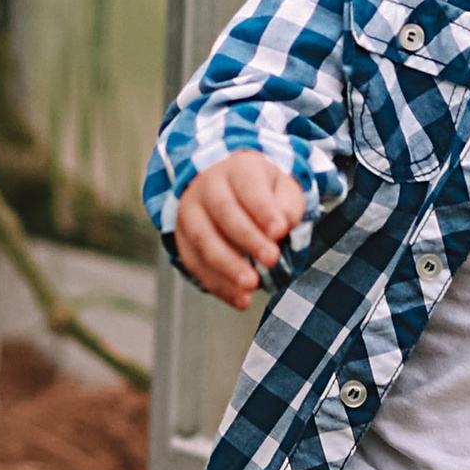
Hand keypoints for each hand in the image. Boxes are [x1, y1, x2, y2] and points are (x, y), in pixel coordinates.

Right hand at [175, 152, 306, 305]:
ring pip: (202, 239)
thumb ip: (287, 206)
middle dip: (247, 239)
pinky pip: (195, 263)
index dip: (263, 209)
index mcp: (237, 169)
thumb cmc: (262, 191)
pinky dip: (217, 284)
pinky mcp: (181, 238)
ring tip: (250, 287)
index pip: (249, 186)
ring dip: (226, 267)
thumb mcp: (283, 188)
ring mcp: (189, 212)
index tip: (280, 231)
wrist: (225, 186)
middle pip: (224, 211)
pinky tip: (240, 300)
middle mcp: (207, 186)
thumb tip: (282, 229)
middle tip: (271, 260)